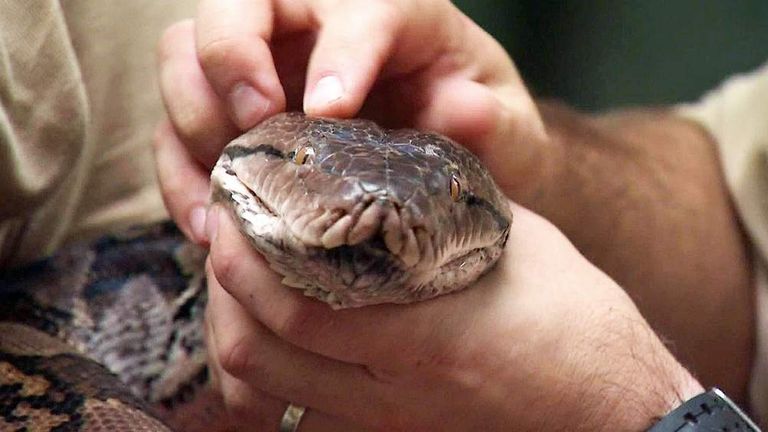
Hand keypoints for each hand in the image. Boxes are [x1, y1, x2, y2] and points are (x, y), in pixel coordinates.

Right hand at [154, 0, 553, 245]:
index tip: (332, 111)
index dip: (339, 50)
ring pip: (185, 53)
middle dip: (233, 56)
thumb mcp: (507, 131)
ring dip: (193, 115)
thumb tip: (461, 110)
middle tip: (257, 122)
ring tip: (230, 184)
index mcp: (392, 9)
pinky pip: (176, 127)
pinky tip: (213, 225)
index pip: (355, 3)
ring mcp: (265, 67)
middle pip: (238, 1)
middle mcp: (315, 22)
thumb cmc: (480, 135)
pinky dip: (181, 174)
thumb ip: (493, 121)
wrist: (453, 164)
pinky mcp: (234, 115)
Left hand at [204, 201, 702, 430]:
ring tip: (240, 283)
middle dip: (222, 290)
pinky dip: (265, 379)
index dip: (243, 258)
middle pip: (257, 353)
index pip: (294, 306)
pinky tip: (274, 338)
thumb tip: (383, 167)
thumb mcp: (514, 242)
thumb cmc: (574, 318)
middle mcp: (392, 392)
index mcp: (425, 335)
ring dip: (235, 331)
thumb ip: (441, 206)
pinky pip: (295, 420)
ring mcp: (385, 424)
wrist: (609, 406)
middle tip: (226, 237)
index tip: (232, 210)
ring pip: (263, 393)